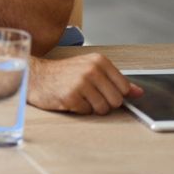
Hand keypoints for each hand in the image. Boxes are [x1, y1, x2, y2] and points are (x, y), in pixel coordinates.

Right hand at [27, 53, 143, 114]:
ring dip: (91, 107)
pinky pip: (87, 111)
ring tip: (79, 97)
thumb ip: (115, 81)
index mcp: (99, 61)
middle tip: (88, 95)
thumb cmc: (64, 73)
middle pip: (116, 101)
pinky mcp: (71, 96)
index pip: (124, 88)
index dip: (114, 93)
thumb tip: (139, 92)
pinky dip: (79, 109)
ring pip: (103, 109)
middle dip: (104, 102)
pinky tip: (69, 99)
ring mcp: (81, 83)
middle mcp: (91, 70)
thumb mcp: (91, 70)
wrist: (35, 76)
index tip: (101, 89)